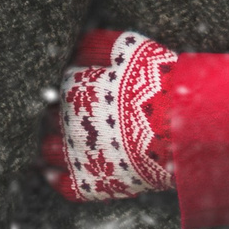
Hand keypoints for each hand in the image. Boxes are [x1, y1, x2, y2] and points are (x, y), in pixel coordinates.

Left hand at [40, 30, 175, 201]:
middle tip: (72, 115)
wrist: (181, 125)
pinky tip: (51, 172)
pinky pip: (62, 185)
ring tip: (53, 141)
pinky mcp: (90, 183)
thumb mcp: (129, 49)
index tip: (79, 90)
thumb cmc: (158, 83)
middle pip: (49, 117)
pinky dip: (55, 178)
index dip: (69, 88)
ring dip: (48, 144)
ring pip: (47, 149)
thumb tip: (76, 43)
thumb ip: (97, 43)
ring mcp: (77, 154)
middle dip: (57, 114)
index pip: (58, 87)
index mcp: (72, 88)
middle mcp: (66, 121)